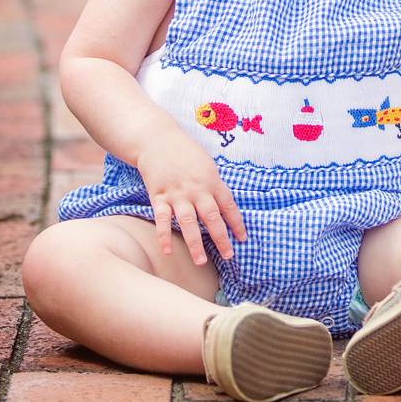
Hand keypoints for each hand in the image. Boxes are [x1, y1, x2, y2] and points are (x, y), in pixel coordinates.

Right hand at [134, 133, 246, 266]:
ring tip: (201, 261)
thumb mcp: (207, 165)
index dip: (237, 223)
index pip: (228, 205)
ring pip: (188, 222)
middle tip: (228, 256)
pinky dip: (163, 236)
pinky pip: (162, 219)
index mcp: (212, 181)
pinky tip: (167, 251)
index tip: (243, 239)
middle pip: (212, 217)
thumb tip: (224, 207)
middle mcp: (196, 189)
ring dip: (195, 243)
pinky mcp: (159, 196)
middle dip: (221, 238)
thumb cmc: (185, 153)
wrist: (158, 140)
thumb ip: (214, 185)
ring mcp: (177, 194)